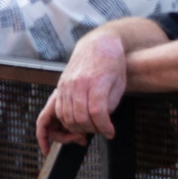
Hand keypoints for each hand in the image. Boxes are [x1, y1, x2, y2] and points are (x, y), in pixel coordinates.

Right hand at [38, 33, 128, 148]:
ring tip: (90, 128)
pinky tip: (77, 123)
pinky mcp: (60, 87)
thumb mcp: (119, 83)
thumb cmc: (112, 63)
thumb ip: (111, 104)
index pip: (96, 112)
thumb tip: (102, 122)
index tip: (110, 133)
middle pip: (79, 118)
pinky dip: (66, 121)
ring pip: (66, 117)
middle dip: (91, 130)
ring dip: (77, 128)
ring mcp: (66, 86)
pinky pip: (58, 110)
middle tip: (101, 131)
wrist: (97, 45)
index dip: (104, 127)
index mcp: (95, 82)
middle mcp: (77, 84)